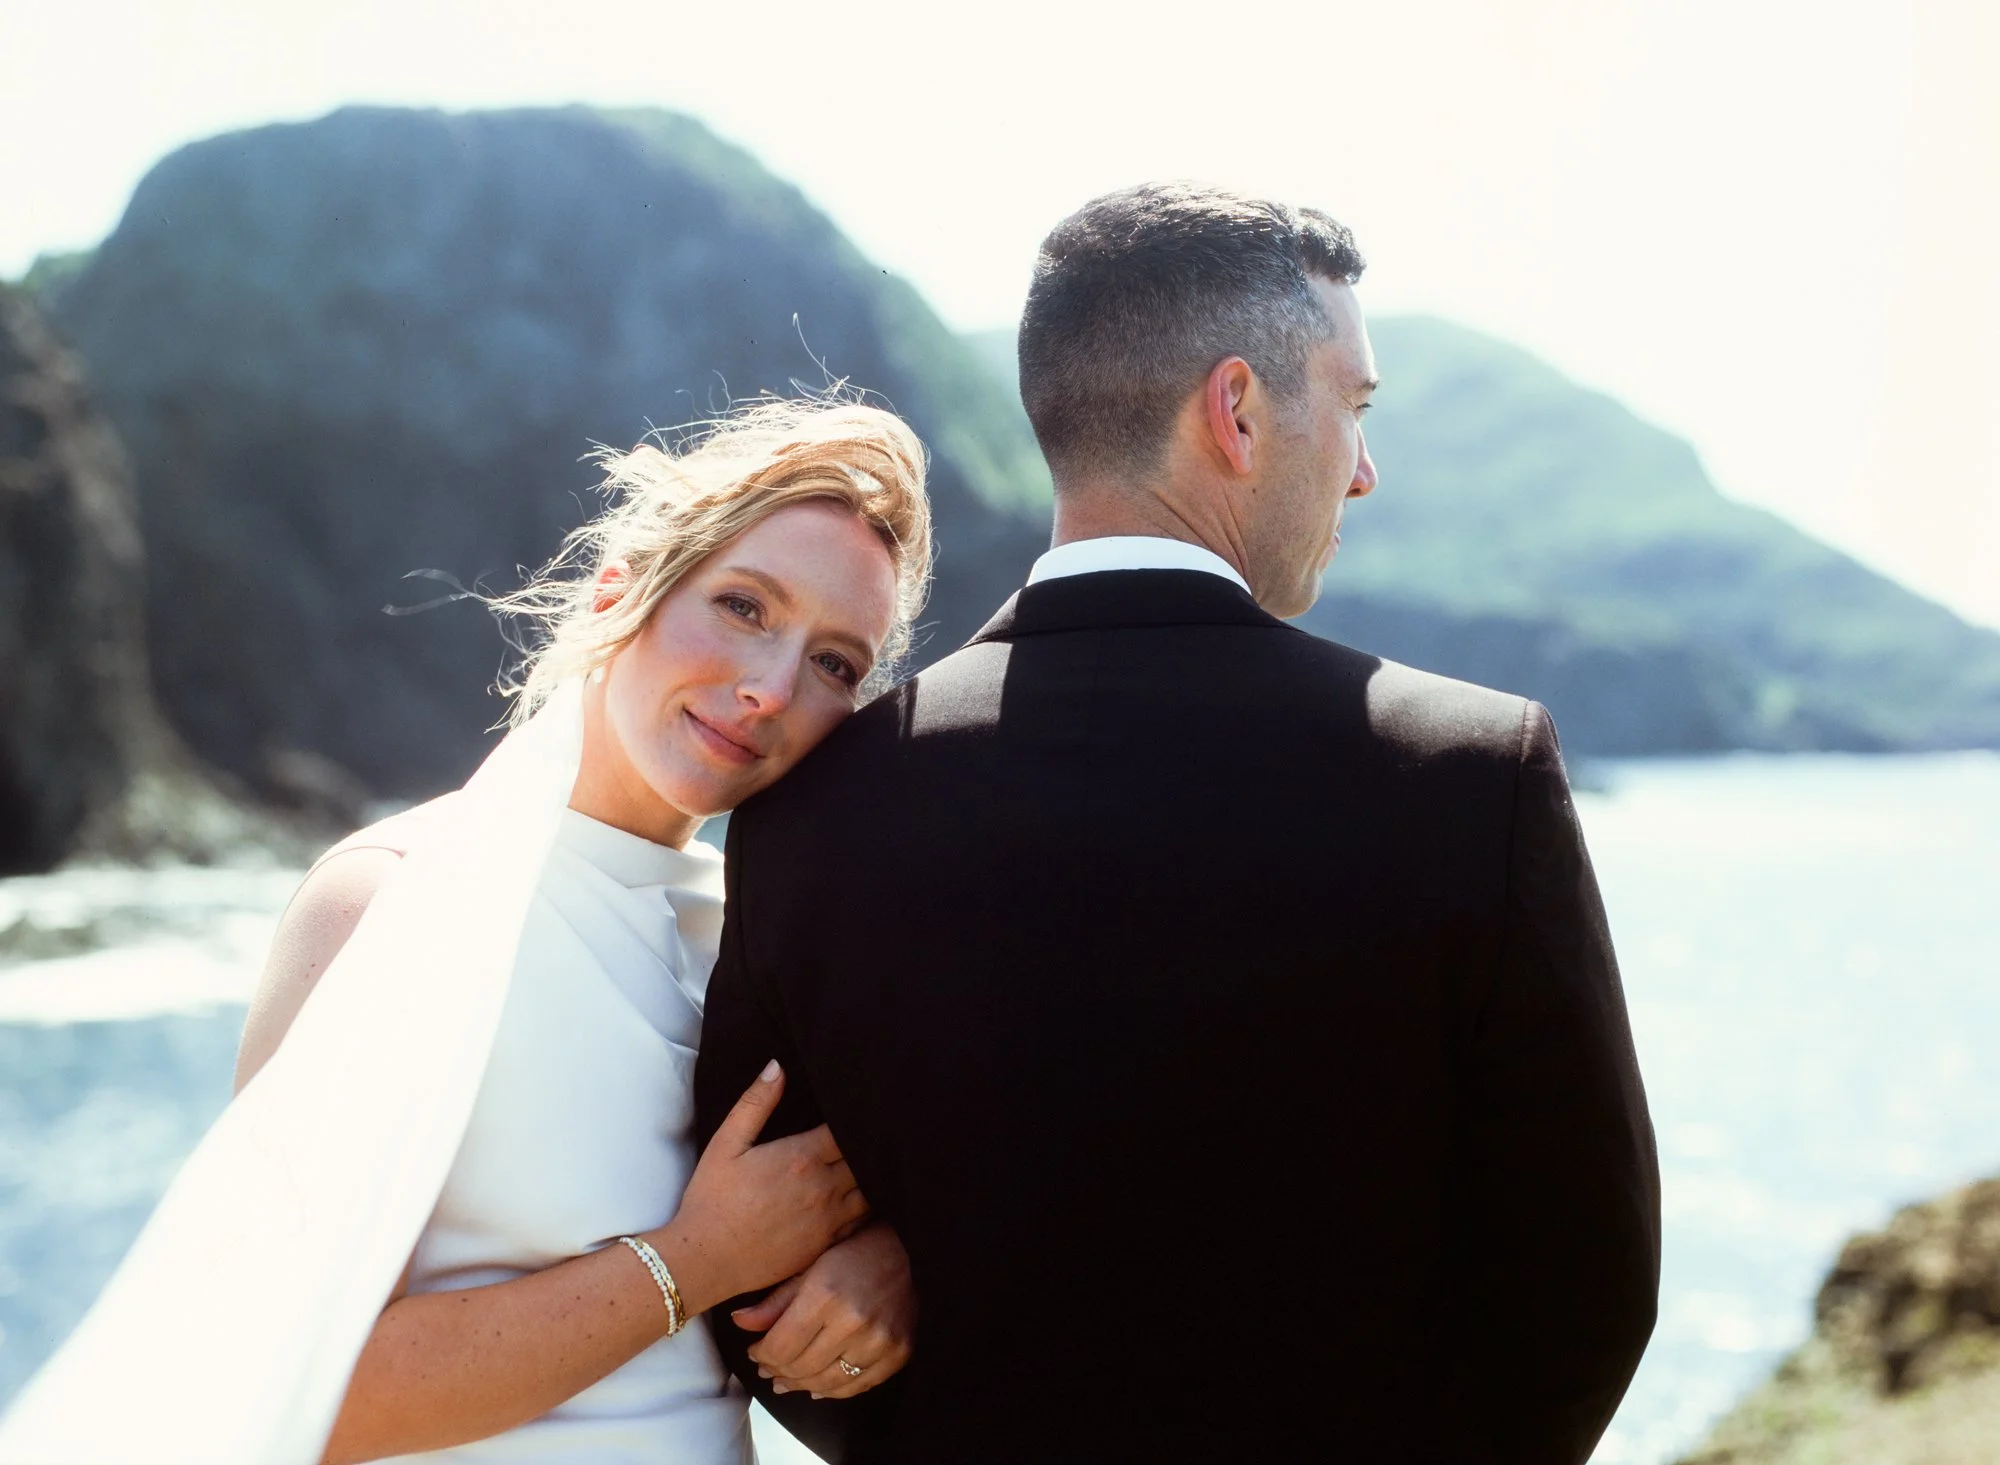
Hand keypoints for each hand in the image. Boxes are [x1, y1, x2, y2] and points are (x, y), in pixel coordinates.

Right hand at [653, 1061, 869, 1316]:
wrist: (706, 1260)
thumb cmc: (712, 1199)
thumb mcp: (726, 1144)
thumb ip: (756, 1103)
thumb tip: (777, 1065)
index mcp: (803, 1157)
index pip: (848, 1130)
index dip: (854, 1118)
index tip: (856, 1110)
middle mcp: (824, 1188)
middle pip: (866, 1159)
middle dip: (867, 1146)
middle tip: (869, 1135)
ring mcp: (829, 1220)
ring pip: (871, 1191)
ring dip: (871, 1177)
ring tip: (870, 1164)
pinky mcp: (826, 1246)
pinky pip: (861, 1223)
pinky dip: (866, 1208)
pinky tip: (862, 1198)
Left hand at [731, 1221, 915, 1398]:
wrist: (907, 1251)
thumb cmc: (850, 1254)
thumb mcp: (808, 1267)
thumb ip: (774, 1301)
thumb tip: (739, 1323)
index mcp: (825, 1294)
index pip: (781, 1347)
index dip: (762, 1355)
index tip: (755, 1352)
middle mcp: (854, 1321)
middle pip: (801, 1368)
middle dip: (778, 1371)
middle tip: (768, 1368)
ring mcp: (880, 1340)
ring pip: (827, 1383)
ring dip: (801, 1385)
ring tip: (787, 1380)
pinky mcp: (899, 1353)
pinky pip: (857, 1387)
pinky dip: (833, 1391)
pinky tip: (817, 1385)